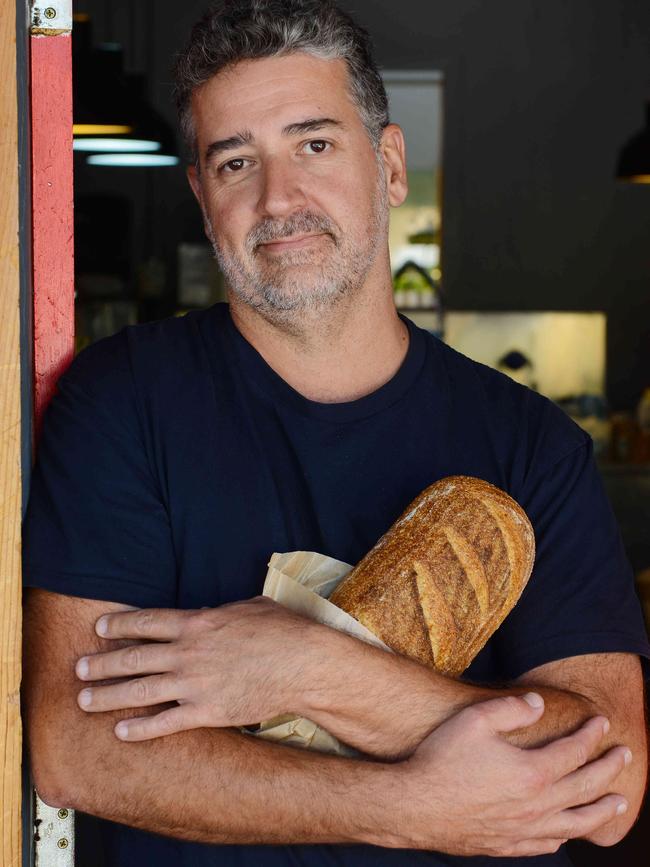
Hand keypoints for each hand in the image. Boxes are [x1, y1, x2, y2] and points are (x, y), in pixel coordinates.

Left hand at [75, 597, 330, 739]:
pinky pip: (165, 721)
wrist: (303, 664)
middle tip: (80, 668)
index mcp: (197, 622)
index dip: (119, 625)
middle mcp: (188, 652)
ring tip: (84, 700)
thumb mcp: (250, 606)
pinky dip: (140, 728)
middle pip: (133, 657)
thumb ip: (220, 612)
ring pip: (139, 690)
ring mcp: (194, 683)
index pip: (146, 622)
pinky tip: (121, 731)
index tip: (100, 629)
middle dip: (101, 663)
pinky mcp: (206, 711)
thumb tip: (209, 614)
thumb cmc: (282, 630)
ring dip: (108, 695)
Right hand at [387, 693, 629, 855]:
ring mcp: (524, 829)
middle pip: (585, 787)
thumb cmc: (442, 759)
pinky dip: (566, 836)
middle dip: (609, 769)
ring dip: (601, 810)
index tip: (602, 722)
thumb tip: (538, 702)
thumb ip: (511, 708)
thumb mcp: (474, 720)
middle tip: (625, 755)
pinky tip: (569, 832)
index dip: (591, 735)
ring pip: (575, 823)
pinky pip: (549, 844)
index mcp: (533, 772)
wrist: (416, 806)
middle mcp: (537, 805)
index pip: (574, 751)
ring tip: (619, 803)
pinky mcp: (508, 845)